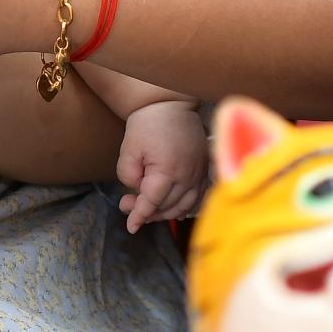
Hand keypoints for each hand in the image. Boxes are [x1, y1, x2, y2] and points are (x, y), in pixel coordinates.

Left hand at [116, 100, 210, 231]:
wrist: (170, 104)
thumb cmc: (147, 125)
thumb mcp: (129, 150)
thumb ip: (129, 176)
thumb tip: (138, 193)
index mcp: (168, 171)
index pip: (152, 202)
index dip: (140, 215)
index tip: (131, 227)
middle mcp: (188, 175)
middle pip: (167, 206)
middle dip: (147, 212)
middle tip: (127, 207)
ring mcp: (199, 173)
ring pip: (183, 205)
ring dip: (165, 212)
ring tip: (147, 210)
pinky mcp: (204, 169)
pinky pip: (197, 196)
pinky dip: (185, 206)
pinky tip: (174, 210)